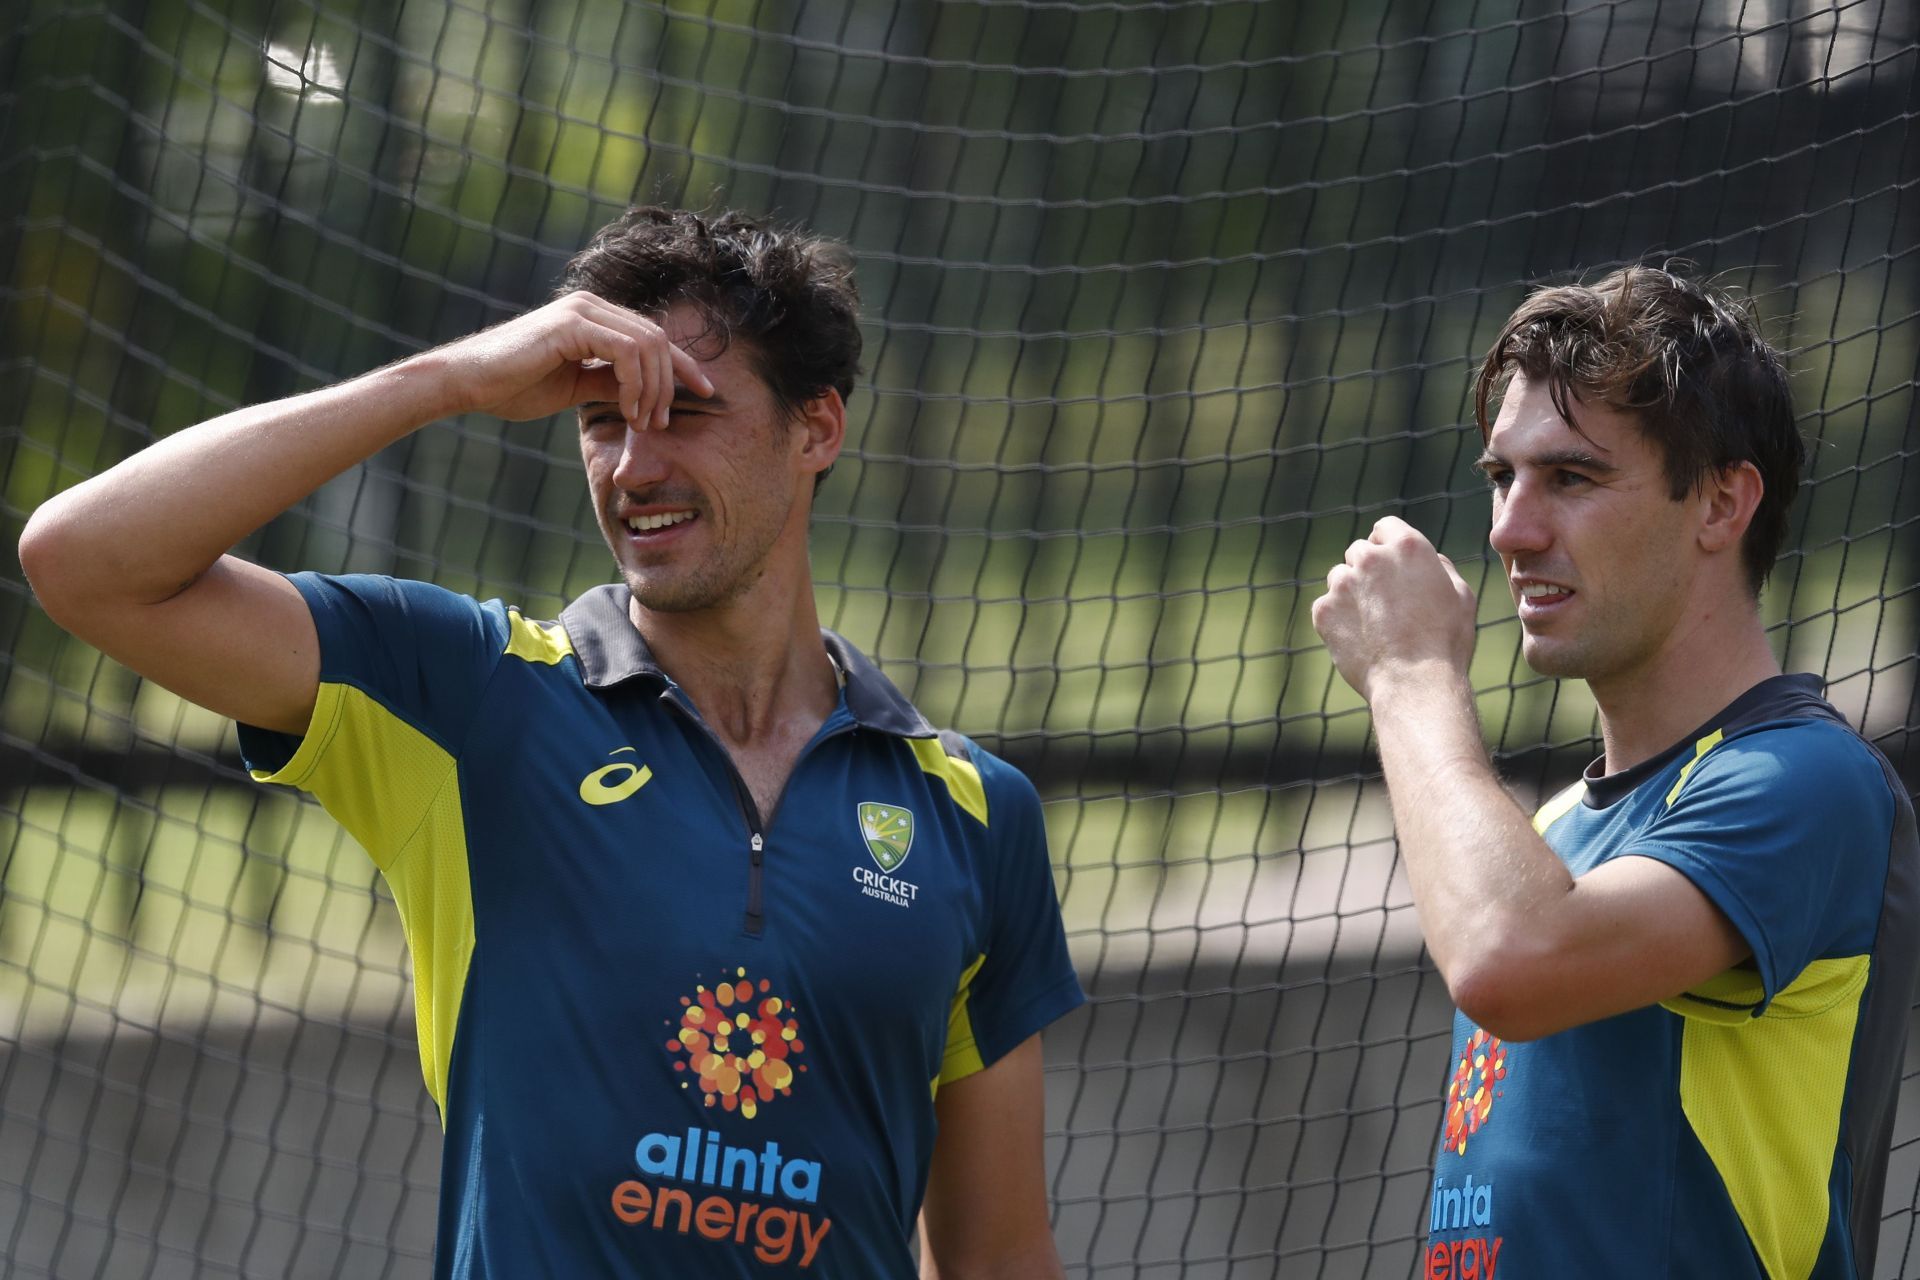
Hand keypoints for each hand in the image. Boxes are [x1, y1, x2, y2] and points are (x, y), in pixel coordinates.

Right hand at [428, 291, 714, 427]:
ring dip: (654, 388)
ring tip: (643, 422)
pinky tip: (629, 410)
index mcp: (594, 317)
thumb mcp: (575, 387)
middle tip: (660, 423)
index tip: (707, 393)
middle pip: (658, 339)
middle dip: (671, 383)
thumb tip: (645, 395)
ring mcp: (582, 310)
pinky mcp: (571, 324)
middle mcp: (592, 306)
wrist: (469, 384)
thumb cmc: (513, 387)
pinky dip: (636, 383)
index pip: (654, 337)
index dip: (685, 365)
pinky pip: (626, 351)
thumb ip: (610, 383)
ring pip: (648, 344)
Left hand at [1311, 516, 1478, 701]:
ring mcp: (1342, 583)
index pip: (1385, 527)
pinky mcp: (1323, 610)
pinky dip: (1338, 618)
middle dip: (1369, 569)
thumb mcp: (1460, 595)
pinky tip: (1360, 638)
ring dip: (1352, 591)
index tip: (1390, 562)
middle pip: (1359, 551)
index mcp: (1407, 546)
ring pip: (1340, 577)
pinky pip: (1327, 606)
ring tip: (1374, 622)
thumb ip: (1439, 566)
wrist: (1414, 681)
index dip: (1388, 543)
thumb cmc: (1445, 640)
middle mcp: (1370, 558)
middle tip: (1384, 599)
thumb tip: (1428, 559)